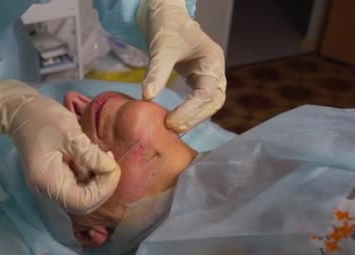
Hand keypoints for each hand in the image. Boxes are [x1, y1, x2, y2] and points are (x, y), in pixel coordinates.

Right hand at [0, 80, 120, 214]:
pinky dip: (90, 176)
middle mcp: (48, 189)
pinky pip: (76, 184)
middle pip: (82, 203)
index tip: (113, 169)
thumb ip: (90, 154)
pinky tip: (96, 158)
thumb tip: (111, 169)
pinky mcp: (55, 176)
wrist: (20, 110)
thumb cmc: (42, 118)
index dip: (103, 190)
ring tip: (105, 159)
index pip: (81, 202)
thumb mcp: (70, 133)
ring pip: (81, 195)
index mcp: (48, 181)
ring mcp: (51, 184)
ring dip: (98, 182)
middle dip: (102, 188)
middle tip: (112, 166)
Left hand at [138, 0, 226, 132]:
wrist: (166, 17)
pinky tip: (174, 121)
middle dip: (194, 118)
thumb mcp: (161, 49)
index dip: (190, 111)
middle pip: (213, 103)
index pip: (206, 94)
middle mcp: (215, 71)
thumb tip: (148, 97)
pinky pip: (199, 101)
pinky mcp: (199, 80)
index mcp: (212, 61)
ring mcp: (209, 76)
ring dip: (193, 118)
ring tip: (172, 128)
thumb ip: (156, 72)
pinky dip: (189, 112)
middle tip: (171, 128)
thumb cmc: (167, 28)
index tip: (170, 121)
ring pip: (209, 104)